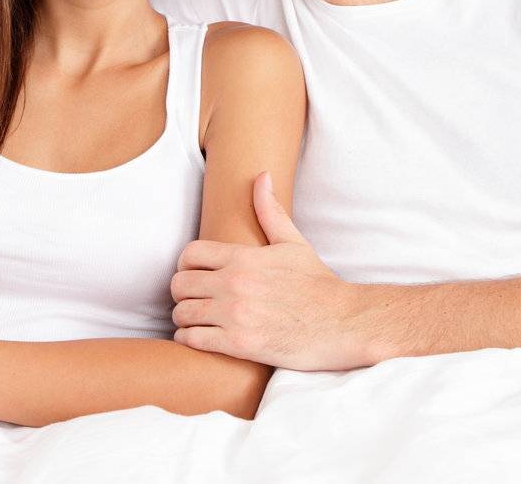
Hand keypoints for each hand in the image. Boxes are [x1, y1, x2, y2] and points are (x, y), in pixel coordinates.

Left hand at [170, 172, 373, 370]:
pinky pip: (192, 339)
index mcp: (244, 258)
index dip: (185, 264)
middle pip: (179, 284)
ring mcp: (235, 315)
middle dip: (182, 292)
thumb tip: (261, 176)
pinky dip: (189, 339)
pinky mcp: (238, 344)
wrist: (341, 323)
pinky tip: (199, 337)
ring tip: (194, 320)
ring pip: (182, 313)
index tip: (193, 274)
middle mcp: (235, 284)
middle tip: (192, 298)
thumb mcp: (294, 243)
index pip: (189, 254)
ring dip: (183, 318)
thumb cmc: (317, 284)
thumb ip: (270, 211)